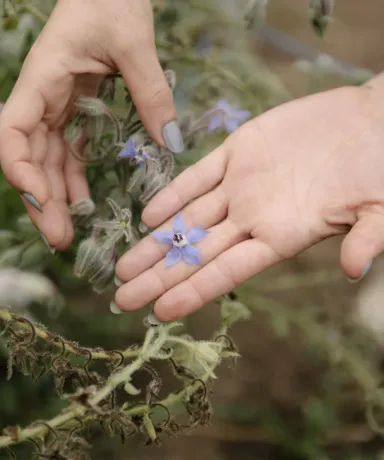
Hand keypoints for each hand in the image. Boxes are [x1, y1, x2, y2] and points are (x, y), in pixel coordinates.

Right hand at [0, 0, 181, 250]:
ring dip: (56, 197)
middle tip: (59, 239)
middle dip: (41, 200)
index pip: (11, 132)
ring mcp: (56, 106)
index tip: (41, 198)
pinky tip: (83, 202)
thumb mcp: (134, 42)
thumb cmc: (111, 0)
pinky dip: (74, 178)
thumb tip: (169, 141)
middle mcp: (42, 98)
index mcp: (42, 79)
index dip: (20, 169)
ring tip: (68, 234)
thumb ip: (150, 91)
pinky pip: (69, 150)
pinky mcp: (73, 111)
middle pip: (29, 157)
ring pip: (48, 160)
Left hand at [114, 83, 383, 320]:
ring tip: (122, 266)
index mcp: (282, 237)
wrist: (374, 121)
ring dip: (156, 242)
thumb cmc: (380, 169)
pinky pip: (199, 176)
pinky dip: (174, 193)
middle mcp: (254, 217)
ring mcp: (243, 185)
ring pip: (189, 219)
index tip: (159, 312)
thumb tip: (356, 270)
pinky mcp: (240, 150)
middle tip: (121, 299)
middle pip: (197, 253)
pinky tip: (150, 215)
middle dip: (158, 276)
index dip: (193, 292)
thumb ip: (367, 238)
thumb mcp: (381, 208)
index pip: (228, 273)